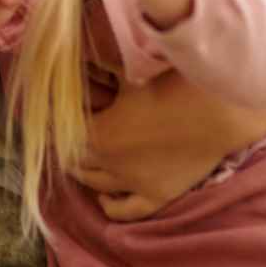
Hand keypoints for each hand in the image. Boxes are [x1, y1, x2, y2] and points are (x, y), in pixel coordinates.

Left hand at [71, 71, 265, 219]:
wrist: (215, 112)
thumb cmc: (170, 85)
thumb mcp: (128, 72)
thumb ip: (101, 68)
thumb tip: (76, 55)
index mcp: (97, 133)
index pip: (62, 136)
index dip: (55, 128)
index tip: (49, 118)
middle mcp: (110, 164)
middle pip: (76, 163)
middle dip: (66, 151)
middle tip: (64, 138)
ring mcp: (133, 184)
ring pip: (97, 186)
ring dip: (85, 175)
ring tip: (80, 163)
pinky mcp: (158, 196)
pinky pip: (127, 211)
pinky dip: (111, 207)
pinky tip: (104, 199)